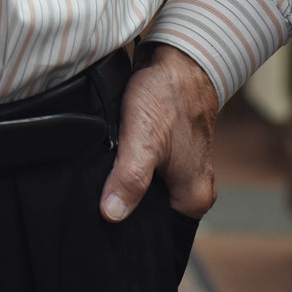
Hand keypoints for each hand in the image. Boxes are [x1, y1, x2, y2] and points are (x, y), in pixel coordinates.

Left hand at [99, 43, 218, 221]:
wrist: (179, 57)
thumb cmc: (167, 95)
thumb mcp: (143, 140)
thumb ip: (129, 179)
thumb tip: (112, 214)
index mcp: (193, 198)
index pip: (157, 233)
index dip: (129, 229)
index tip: (103, 220)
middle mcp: (192, 189)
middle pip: (149, 213)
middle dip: (124, 204)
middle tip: (98, 193)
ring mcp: (182, 171)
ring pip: (144, 191)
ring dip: (124, 183)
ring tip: (104, 175)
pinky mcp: (170, 154)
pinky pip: (145, 172)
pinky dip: (128, 167)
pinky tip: (111, 159)